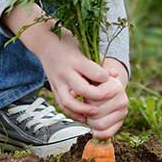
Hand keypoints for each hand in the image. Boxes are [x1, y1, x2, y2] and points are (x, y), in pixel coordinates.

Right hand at [6, 3, 111, 120]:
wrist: (45, 44)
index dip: (105, 78)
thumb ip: (100, 63)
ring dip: (83, 110)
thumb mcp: (85, 48)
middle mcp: (65, 72)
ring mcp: (57, 82)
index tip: (111, 79)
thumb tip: (115, 75)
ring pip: (68, 102)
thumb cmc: (68, 44)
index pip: (94, 73)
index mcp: (75, 60)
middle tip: (108, 99)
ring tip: (95, 112)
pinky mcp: (53, 89)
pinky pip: (61, 105)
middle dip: (98, 97)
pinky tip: (82, 117)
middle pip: (82, 89)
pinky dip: (72, 114)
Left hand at [84, 63, 127, 138]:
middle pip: (95, 113)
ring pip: (99, 124)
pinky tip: (92, 126)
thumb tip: (76, 92)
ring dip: (90, 122)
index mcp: (116, 86)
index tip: (84, 97)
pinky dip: (96, 133)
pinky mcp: (121, 123)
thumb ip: (84, 81)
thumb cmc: (96, 84)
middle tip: (85, 108)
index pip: (95, 98)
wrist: (109, 89)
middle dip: (86, 112)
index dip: (85, 100)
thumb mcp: (91, 78)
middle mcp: (123, 99)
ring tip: (88, 115)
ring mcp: (123, 112)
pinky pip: (106, 134)